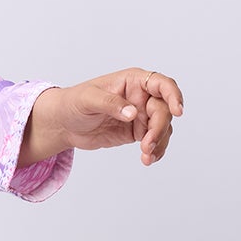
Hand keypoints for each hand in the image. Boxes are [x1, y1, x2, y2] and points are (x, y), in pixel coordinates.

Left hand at [29, 69, 184, 165]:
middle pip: (164, 110)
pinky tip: (148, 159)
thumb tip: (132, 113)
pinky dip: (155, 150)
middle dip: (159, 128)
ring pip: (163, 127)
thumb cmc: (73, 103)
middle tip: (147, 145)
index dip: (173, 95)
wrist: (63, 124)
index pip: (161, 84)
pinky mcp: (137, 132)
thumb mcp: (88, 99)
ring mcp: (141, 115)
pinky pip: (154, 140)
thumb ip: (110, 104)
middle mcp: (141, 96)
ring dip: (159, 143)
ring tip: (146, 156)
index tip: (177, 111)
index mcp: (133, 81)